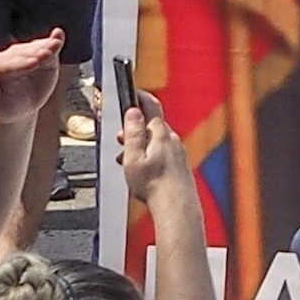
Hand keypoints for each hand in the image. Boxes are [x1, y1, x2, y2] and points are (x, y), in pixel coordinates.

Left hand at [0, 31, 67, 122]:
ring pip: (39, 47)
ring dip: (47, 46)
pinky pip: (50, 45)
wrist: (22, 107)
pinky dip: (55, 39)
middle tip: (46, 55)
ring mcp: (29, 52)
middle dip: (36, 54)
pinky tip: (59, 34)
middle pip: (26, 53)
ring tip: (55, 45)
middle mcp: (12, 55)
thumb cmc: (5, 106)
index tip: (34, 64)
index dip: (22, 64)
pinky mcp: (44, 53)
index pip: (9, 64)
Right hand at [112, 103, 192, 220]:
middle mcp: (173, 139)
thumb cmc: (155, 185)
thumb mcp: (134, 157)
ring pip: (155, 141)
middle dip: (135, 129)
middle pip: (152, 125)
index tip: (131, 92)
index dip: (139, 97)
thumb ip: (132, 133)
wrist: (176, 206)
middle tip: (121, 138)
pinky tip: (142, 172)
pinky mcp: (179, 164)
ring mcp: (178, 152)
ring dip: (140, 145)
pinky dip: (149, 156)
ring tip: (128, 161)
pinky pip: (162, 153)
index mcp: (160, 134)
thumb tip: (132, 112)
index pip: (151, 105)